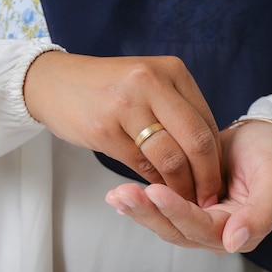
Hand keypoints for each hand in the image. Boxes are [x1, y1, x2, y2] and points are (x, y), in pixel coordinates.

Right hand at [24, 51, 221, 205]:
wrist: (55, 82)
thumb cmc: (108, 89)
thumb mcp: (149, 85)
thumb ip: (178, 112)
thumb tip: (208, 159)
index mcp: (171, 70)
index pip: (207, 123)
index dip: (216, 159)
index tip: (215, 181)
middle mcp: (152, 82)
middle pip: (196, 141)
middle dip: (206, 177)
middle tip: (208, 199)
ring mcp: (127, 105)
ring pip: (170, 158)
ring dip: (180, 187)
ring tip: (183, 200)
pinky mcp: (105, 129)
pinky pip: (141, 166)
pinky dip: (153, 183)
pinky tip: (155, 191)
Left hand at [105, 120, 271, 252]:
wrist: (263, 138)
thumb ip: (260, 215)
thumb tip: (234, 243)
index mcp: (239, 231)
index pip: (202, 228)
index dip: (178, 212)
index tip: (155, 192)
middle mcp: (216, 232)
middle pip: (176, 231)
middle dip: (148, 213)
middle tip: (124, 194)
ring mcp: (199, 221)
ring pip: (164, 223)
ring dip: (140, 209)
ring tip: (117, 194)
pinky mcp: (186, 206)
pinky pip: (161, 210)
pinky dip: (141, 203)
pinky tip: (120, 198)